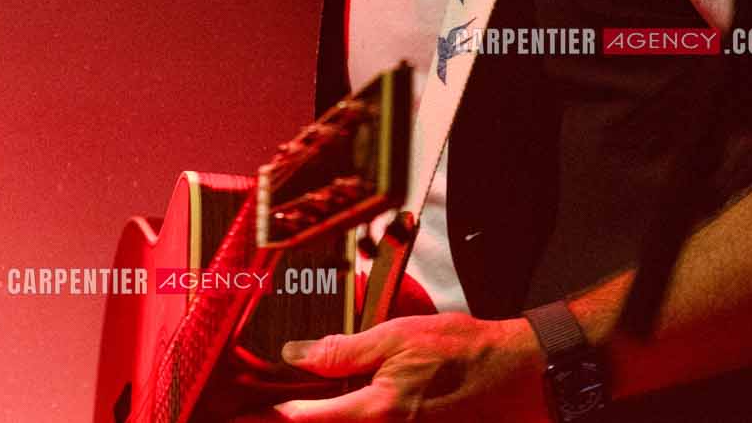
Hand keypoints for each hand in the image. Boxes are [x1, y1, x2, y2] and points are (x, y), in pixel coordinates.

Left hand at [223, 314, 546, 420]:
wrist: (512, 375)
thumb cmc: (458, 351)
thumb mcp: (396, 337)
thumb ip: (343, 351)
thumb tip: (295, 355)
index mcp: (376, 412)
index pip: (307, 420)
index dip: (270, 414)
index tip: (239, 407)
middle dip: (291, 419)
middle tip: (249, 410)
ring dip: (318, 418)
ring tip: (287, 407)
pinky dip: (341, 417)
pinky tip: (330, 407)